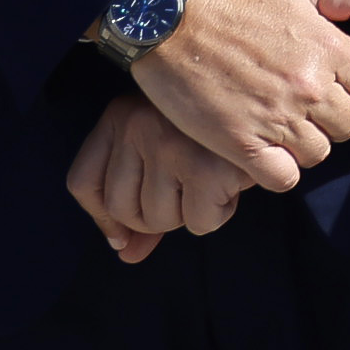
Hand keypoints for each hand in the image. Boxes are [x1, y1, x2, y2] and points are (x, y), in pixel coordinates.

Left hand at [65, 95, 245, 262]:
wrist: (265, 94)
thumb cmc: (211, 127)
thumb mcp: (164, 146)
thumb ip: (140, 198)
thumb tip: (125, 254)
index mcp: (121, 114)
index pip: (83, 183)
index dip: (103, 218)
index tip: (124, 235)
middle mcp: (138, 126)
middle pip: (122, 209)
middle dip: (157, 215)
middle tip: (188, 187)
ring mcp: (170, 146)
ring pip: (160, 220)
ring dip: (190, 212)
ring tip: (211, 177)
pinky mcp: (205, 168)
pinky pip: (200, 223)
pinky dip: (218, 213)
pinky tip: (230, 182)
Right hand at [121, 0, 349, 193]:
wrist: (167, 19)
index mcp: (328, 47)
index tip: (337, 84)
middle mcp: (309, 87)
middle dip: (333, 116)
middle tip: (304, 102)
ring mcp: (275, 118)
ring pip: (319, 153)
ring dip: (304, 142)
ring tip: (281, 122)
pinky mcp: (240, 144)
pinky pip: (283, 178)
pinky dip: (278, 170)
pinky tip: (263, 148)